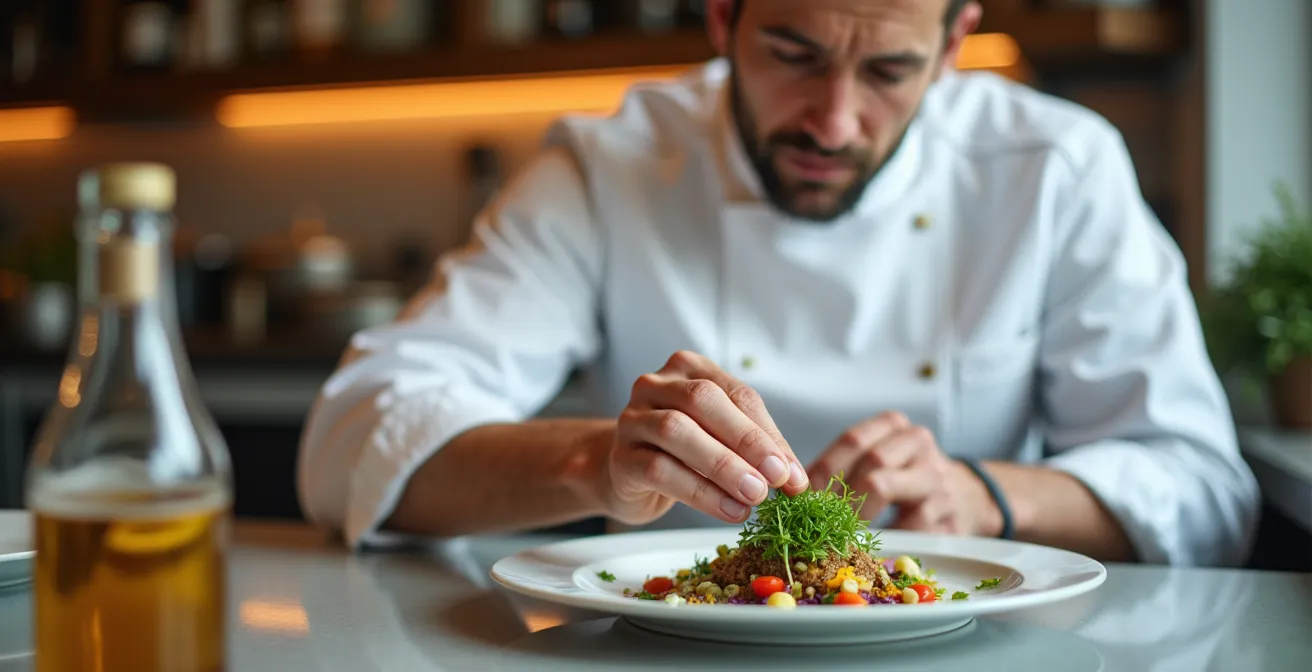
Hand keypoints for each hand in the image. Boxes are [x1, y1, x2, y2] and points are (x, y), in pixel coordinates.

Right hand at [604, 351, 809, 524]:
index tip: (793, 472)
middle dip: (746, 440)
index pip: (738, 395)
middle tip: (776, 478)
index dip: (768, 433)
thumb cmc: (681, 453)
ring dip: (722, 466)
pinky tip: (728, 510)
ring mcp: (632, 419)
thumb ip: (755, 451)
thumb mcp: (722, 441)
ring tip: (754, 495)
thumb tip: (795, 479)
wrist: (627, 475)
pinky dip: (700, 492)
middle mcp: (656, 386)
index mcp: (689, 370)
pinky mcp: (621, 457)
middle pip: (703, 400)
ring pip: (677, 431)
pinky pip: (658, 470)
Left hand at [807, 412, 1001, 535]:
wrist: (968, 499)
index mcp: (896, 427)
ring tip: (838, 529)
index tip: (798, 492)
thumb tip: (791, 491)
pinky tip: (871, 543)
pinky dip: (883, 535)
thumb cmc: (906, 481)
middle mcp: (919, 444)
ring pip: (885, 485)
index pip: (854, 440)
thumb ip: (843, 470)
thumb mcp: (878, 462)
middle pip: (870, 460)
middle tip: (814, 517)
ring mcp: (937, 477)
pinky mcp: (948, 513)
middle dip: (837, 491)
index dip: (823, 467)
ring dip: (855, 511)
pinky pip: (906, 524)